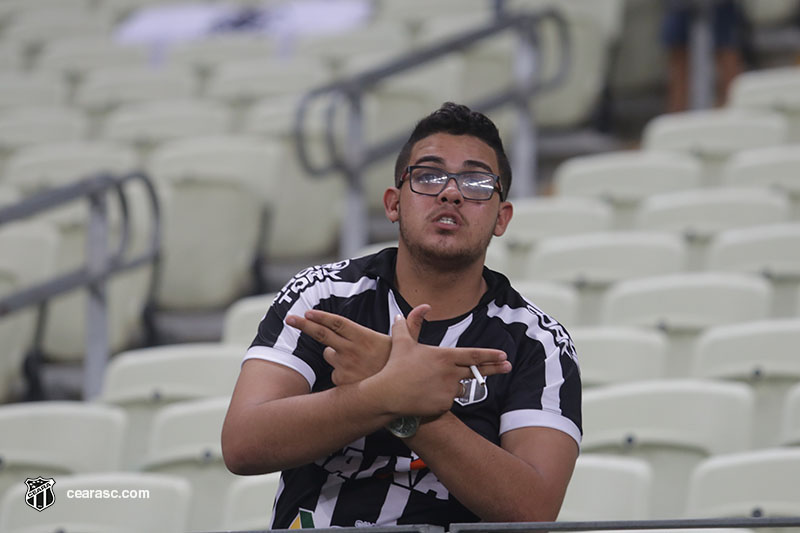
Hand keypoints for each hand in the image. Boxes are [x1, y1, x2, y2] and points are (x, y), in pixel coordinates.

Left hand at [285, 306, 428, 384]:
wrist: (399, 399)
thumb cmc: (403, 371)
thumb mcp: (409, 346)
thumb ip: (411, 325)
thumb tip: (426, 307)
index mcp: (363, 337)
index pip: (337, 322)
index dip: (320, 316)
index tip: (307, 312)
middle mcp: (350, 350)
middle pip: (321, 334)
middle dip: (303, 325)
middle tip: (290, 319)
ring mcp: (344, 367)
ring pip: (330, 354)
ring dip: (334, 353)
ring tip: (354, 359)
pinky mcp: (341, 382)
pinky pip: (335, 372)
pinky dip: (341, 371)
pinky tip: (356, 375)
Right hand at [367, 308, 510, 417]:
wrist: (387, 394)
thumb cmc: (395, 367)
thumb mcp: (402, 342)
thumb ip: (409, 323)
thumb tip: (412, 309)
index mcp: (445, 356)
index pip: (474, 355)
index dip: (491, 355)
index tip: (503, 355)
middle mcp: (450, 373)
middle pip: (477, 371)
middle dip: (495, 368)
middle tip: (508, 366)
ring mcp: (448, 390)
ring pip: (460, 388)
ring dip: (455, 386)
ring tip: (433, 385)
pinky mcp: (444, 405)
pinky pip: (449, 402)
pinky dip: (443, 399)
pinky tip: (428, 397)